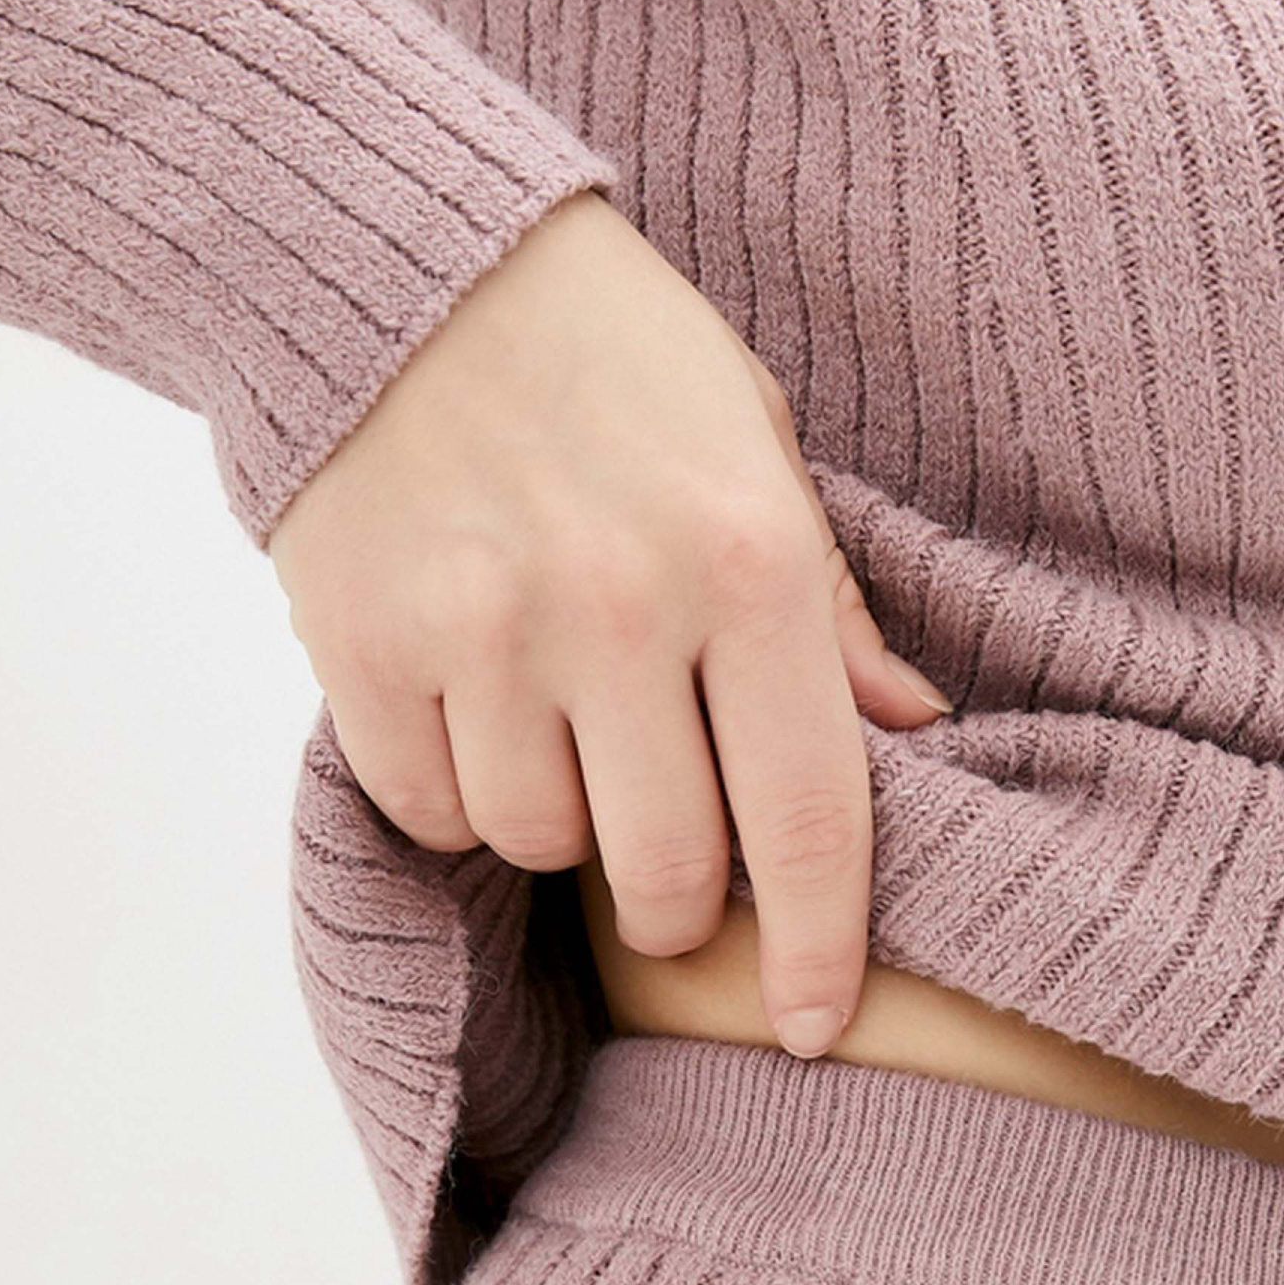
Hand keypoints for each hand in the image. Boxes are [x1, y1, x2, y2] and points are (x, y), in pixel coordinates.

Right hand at [267, 187, 950, 1057]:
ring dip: (556, 824)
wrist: (395, 257)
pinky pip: (433, 808)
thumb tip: (915, 733)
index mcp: (745, 559)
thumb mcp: (751, 445)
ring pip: (541, 848)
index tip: (819, 1027)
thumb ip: (823, 608)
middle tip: (671, 873)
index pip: (811, 815)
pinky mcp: (368, 645)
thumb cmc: (606, 357)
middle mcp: (621, 605)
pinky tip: (467, 704)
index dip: (824, 948)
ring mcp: (485, 630)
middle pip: (670, 873)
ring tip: (550, 724)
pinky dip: (456, 790)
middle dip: (679, 907)